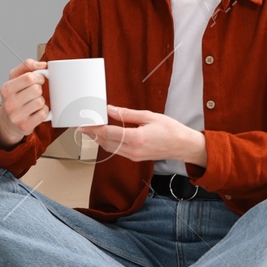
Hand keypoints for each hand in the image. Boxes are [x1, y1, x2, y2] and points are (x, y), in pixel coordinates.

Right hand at [0, 58, 49, 147]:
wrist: (8, 121)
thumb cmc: (15, 96)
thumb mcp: (15, 77)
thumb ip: (28, 65)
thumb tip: (43, 65)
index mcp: (6, 89)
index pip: (29, 77)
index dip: (38, 77)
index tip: (38, 80)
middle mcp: (9, 103)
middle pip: (36, 89)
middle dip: (39, 89)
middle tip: (34, 92)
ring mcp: (16, 116)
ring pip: (40, 101)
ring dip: (41, 101)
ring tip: (34, 102)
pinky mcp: (25, 126)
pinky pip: (43, 114)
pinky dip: (44, 111)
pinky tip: (37, 111)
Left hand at [82, 105, 206, 164]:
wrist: (183, 146)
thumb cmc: (170, 129)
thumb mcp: (149, 116)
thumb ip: (127, 114)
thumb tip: (110, 109)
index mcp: (135, 138)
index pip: (108, 132)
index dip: (93, 128)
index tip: (83, 123)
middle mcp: (132, 150)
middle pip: (105, 142)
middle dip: (93, 133)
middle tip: (83, 124)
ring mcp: (133, 156)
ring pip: (109, 148)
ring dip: (99, 139)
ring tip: (91, 129)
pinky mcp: (135, 158)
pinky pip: (117, 151)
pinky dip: (109, 143)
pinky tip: (106, 135)